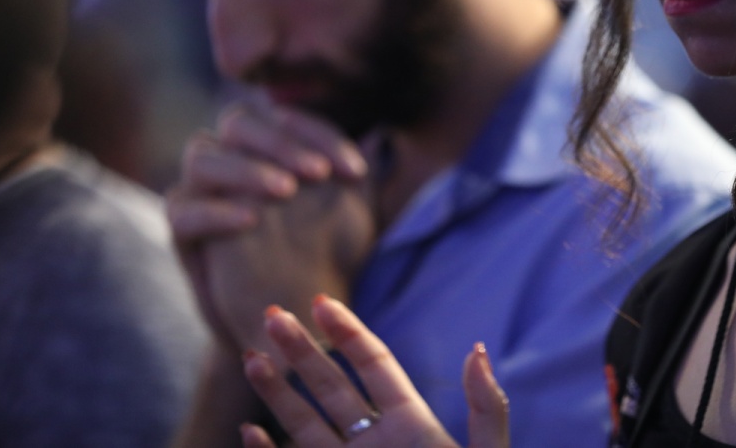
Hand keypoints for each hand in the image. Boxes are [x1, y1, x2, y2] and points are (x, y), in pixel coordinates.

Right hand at [169, 103, 368, 240]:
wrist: (289, 322)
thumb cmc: (323, 259)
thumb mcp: (350, 217)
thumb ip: (356, 181)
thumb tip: (380, 138)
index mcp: (268, 147)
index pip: (286, 118)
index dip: (322, 135)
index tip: (357, 172)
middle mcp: (229, 160)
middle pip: (237, 122)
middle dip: (280, 142)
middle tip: (317, 174)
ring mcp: (199, 193)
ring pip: (202, 156)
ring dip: (245, 168)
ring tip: (285, 191)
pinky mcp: (182, 233)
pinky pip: (181, 210)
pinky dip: (214, 210)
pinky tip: (249, 221)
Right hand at [240, 295, 509, 447]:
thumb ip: (486, 409)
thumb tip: (478, 350)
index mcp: (413, 424)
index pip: (374, 365)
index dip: (348, 332)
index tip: (320, 302)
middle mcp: (375, 442)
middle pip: (332, 385)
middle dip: (302, 349)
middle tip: (271, 313)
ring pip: (305, 423)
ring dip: (276, 391)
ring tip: (250, 357)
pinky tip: (249, 431)